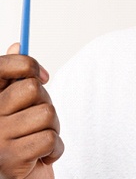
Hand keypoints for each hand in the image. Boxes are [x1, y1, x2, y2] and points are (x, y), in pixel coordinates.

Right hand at [0, 44, 63, 178]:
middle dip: (45, 104)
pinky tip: (42, 156)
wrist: (18, 177)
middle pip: (33, 89)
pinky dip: (55, 148)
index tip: (43, 77)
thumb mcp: (18, 102)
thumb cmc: (22, 134)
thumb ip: (15, 75)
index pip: (7, 64)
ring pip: (47, 114)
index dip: (30, 65)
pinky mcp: (10, 159)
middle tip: (36, 121)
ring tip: (38, 139)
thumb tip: (16, 43)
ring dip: (53, 128)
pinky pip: (50, 139)